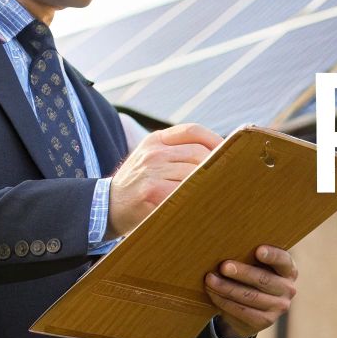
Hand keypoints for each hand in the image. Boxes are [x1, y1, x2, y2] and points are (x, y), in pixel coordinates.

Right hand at [107, 123, 220, 237]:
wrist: (106, 207)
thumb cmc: (138, 185)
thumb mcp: (151, 159)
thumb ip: (177, 152)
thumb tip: (220, 154)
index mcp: (155, 140)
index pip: (192, 130)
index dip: (215, 140)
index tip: (230, 153)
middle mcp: (153, 152)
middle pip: (199, 154)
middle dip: (215, 168)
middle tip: (226, 181)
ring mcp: (152, 171)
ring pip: (195, 173)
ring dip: (209, 185)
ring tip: (216, 194)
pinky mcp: (152, 191)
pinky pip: (185, 192)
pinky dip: (197, 198)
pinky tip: (201, 205)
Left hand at [206, 245, 297, 337]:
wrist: (252, 311)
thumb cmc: (251, 279)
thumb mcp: (257, 267)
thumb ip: (250, 258)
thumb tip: (227, 248)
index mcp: (289, 270)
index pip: (283, 260)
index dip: (271, 255)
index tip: (258, 250)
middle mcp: (288, 289)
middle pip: (263, 279)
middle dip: (242, 272)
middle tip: (223, 266)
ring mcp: (279, 307)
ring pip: (250, 296)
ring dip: (227, 287)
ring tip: (210, 279)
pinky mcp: (265, 321)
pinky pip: (242, 310)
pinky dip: (224, 301)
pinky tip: (213, 293)